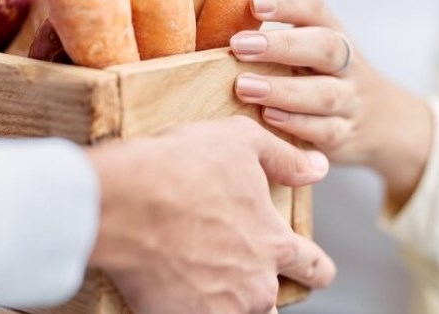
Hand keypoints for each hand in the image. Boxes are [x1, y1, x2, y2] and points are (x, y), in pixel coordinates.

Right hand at [85, 116, 335, 313]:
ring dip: (228, 302)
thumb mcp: (240, 142)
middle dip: (260, 288)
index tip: (311, 268)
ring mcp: (218, 310)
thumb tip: (318, 168)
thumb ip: (285, 158)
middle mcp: (254, 286)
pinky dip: (189, 306)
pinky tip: (171, 285)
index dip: (315, 267)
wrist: (120, 204)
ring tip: (203, 276)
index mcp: (273, 244)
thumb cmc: (178, 169)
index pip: (315, 268)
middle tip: (235, 268)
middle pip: (273, 302)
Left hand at [230, 0, 432, 208]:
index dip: (287, 4)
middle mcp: (346, 65)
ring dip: (283, 90)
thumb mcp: (310, 53)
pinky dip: (296, 124)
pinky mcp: (346, 135)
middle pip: (324, 47)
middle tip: (238, 46)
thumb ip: (275, 40)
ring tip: (244, 86)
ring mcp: (350, 100)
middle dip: (281, 45)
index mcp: (333, 34)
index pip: (315, 9)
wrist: (385, 123)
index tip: (254, 3)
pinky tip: (267, 119)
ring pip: (325, 93)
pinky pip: (325, 131)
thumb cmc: (323, 79)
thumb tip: (214, 18)